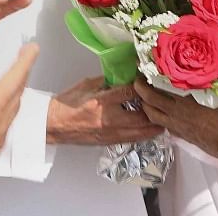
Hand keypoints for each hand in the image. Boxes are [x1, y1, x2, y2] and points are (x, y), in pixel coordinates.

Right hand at [0, 43, 38, 215]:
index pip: (13, 80)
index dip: (24, 61)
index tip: (33, 48)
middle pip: (16, 93)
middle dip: (22, 73)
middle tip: (26, 58)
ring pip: (12, 109)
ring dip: (16, 91)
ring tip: (15, 79)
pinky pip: (5, 123)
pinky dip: (7, 108)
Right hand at [46, 76, 164, 145]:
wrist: (53, 125)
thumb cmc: (66, 104)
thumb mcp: (86, 85)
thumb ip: (106, 81)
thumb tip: (122, 76)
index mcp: (100, 101)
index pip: (129, 92)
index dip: (141, 85)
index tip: (148, 80)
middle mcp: (107, 119)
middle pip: (141, 116)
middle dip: (154, 110)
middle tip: (165, 104)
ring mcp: (108, 133)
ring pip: (139, 132)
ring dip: (154, 126)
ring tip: (165, 121)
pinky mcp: (107, 142)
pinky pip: (131, 139)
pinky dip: (142, 135)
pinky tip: (150, 131)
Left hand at [134, 80, 217, 160]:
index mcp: (183, 108)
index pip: (154, 97)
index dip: (142, 87)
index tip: (138, 76)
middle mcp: (177, 119)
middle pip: (149, 109)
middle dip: (141, 97)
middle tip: (140, 84)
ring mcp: (179, 129)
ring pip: (156, 120)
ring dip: (149, 109)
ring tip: (150, 97)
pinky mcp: (184, 136)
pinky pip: (166, 126)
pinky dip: (162, 117)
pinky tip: (169, 111)